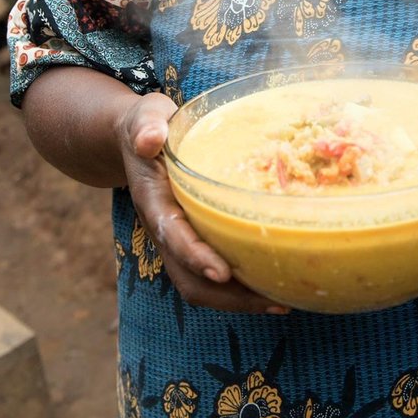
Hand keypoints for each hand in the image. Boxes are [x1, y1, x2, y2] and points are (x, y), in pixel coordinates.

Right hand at [116, 92, 288, 314]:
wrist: (136, 141)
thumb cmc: (148, 126)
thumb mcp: (146, 117)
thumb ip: (146, 126)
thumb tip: (150, 139)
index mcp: (153, 202)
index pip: (173, 236)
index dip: (195, 256)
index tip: (221, 271)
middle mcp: (163, 230)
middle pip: (189, 277)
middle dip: (227, 295)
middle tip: (273, 300)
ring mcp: (176, 241)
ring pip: (200, 284)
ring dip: (237, 299)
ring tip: (281, 300)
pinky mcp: (191, 240)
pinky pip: (211, 275)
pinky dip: (238, 287)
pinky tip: (272, 282)